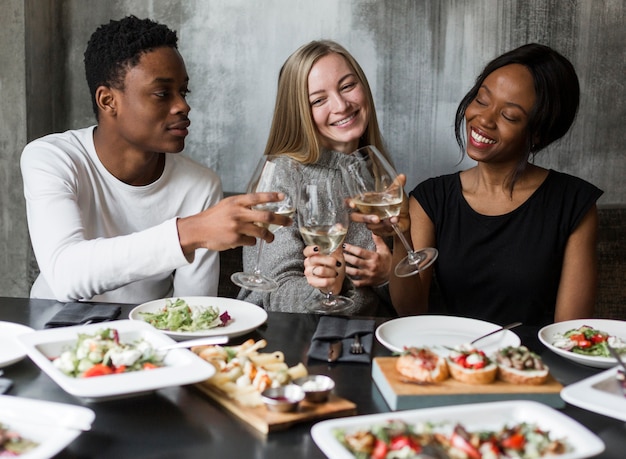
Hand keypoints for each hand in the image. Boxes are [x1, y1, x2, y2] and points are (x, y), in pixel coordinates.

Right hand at [177, 192, 292, 253]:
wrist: (197, 229)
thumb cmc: (214, 217)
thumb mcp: (228, 205)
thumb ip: (243, 206)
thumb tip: (262, 210)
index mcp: (236, 201)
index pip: (258, 197)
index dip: (272, 197)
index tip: (283, 197)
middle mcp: (238, 213)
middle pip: (266, 216)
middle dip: (281, 219)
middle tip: (289, 222)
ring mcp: (236, 226)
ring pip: (261, 231)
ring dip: (269, 236)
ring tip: (271, 238)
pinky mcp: (234, 239)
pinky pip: (251, 241)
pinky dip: (252, 241)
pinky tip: (247, 240)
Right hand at [303, 246, 345, 293]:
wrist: (337, 281)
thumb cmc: (336, 267)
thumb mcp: (338, 254)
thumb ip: (337, 243)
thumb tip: (340, 227)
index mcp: (312, 255)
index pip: (307, 251)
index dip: (311, 249)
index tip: (318, 248)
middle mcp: (308, 263)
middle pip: (316, 259)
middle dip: (330, 261)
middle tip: (337, 263)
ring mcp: (309, 273)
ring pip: (321, 270)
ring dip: (332, 272)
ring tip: (335, 273)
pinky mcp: (312, 283)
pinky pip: (323, 281)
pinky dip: (331, 280)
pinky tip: (333, 279)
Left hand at [343, 234, 390, 286]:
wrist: (393, 274)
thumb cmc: (387, 261)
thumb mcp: (384, 249)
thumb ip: (378, 240)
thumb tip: (373, 231)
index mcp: (374, 257)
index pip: (360, 252)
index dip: (351, 248)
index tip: (344, 246)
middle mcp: (371, 266)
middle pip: (355, 261)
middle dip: (346, 257)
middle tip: (339, 254)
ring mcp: (369, 275)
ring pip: (355, 272)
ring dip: (346, 268)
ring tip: (340, 265)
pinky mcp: (368, 282)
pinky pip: (358, 283)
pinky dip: (351, 281)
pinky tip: (345, 277)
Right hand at [348, 174, 409, 235]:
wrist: (405, 217)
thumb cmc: (396, 204)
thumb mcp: (396, 194)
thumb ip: (397, 186)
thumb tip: (402, 176)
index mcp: (365, 201)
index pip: (351, 202)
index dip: (349, 203)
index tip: (352, 204)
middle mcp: (365, 212)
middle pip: (355, 217)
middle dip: (365, 218)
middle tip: (376, 218)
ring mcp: (370, 223)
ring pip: (369, 225)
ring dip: (382, 223)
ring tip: (394, 218)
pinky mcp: (377, 231)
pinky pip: (379, 231)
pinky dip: (388, 227)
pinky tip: (394, 222)